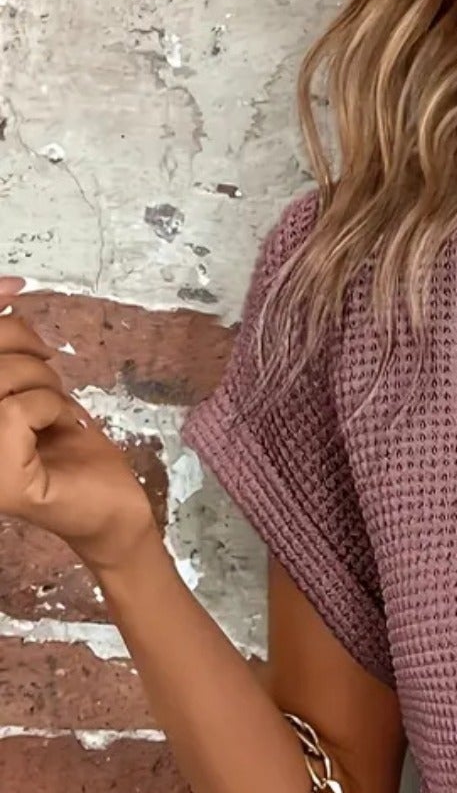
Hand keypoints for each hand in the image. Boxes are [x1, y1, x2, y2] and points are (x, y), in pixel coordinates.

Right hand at [0, 274, 158, 571]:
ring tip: (53, 410)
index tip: (16, 284)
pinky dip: (50, 408)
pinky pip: (17, 409)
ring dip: (41, 382)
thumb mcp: (34, 385)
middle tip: (48, 369)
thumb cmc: (69, 448)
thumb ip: (10, 350)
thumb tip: (8, 290)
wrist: (110, 507)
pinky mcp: (0, 475)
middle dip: (19, 344)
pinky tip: (60, 429)